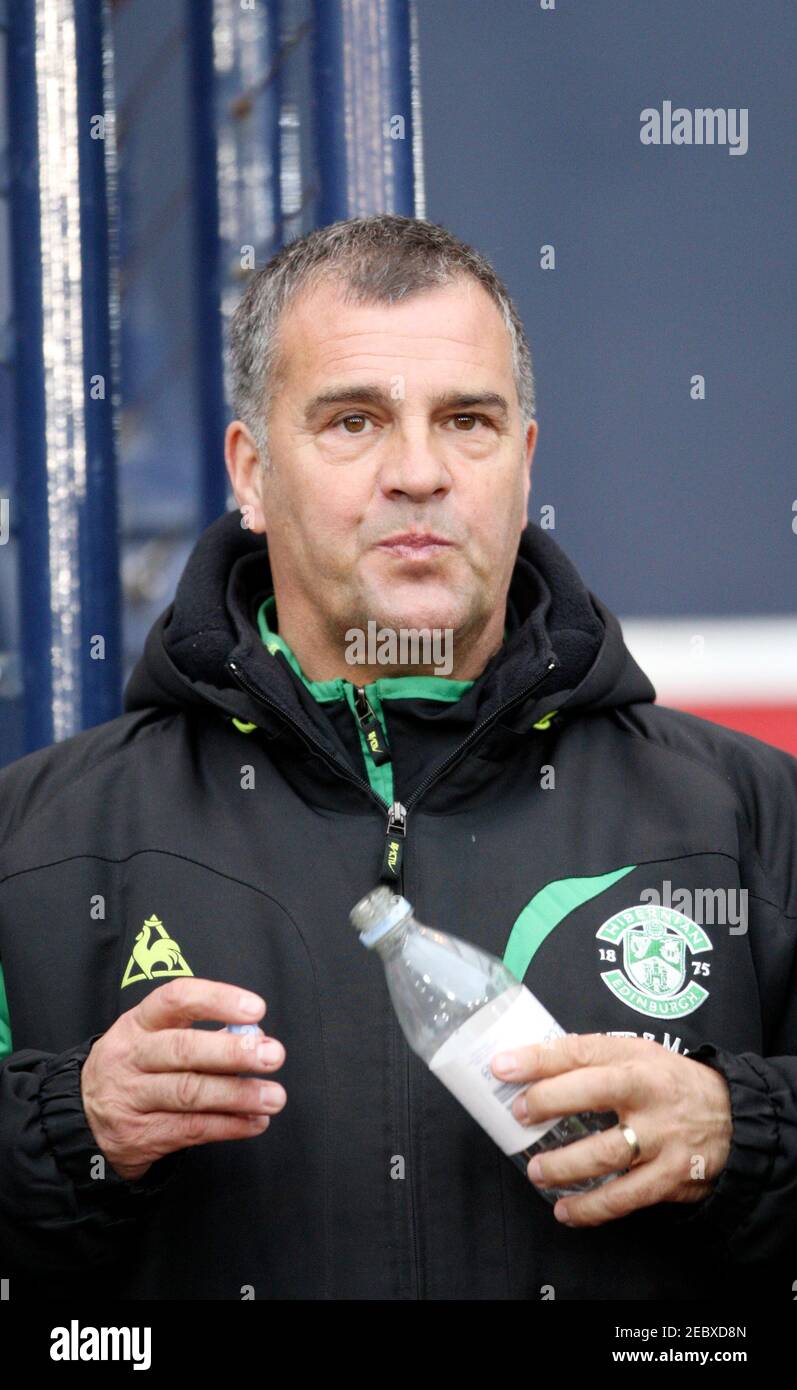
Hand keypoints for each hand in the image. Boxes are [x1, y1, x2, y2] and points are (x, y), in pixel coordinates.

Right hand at [80, 978, 286, 1181]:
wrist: (82, 1117)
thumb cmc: (135, 1067)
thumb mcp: (150, 1037)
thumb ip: (198, 1033)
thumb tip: (254, 1036)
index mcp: (138, 1023)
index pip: (176, 1000)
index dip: (217, 1000)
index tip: (256, 1009)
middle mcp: (131, 1057)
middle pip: (183, 1050)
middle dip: (232, 1053)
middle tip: (272, 1054)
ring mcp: (132, 1098)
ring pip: (189, 1094)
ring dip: (239, 1095)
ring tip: (273, 1096)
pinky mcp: (140, 1135)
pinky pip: (191, 1130)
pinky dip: (229, 1126)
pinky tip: (255, 1121)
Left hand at [491, 1034, 731, 1226]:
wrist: (734, 1118)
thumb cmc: (671, 1084)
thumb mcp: (639, 1056)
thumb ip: (594, 1061)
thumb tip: (532, 1067)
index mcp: (634, 1058)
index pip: (580, 1050)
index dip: (538, 1058)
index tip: (502, 1066)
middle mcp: (648, 1094)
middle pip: (592, 1093)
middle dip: (548, 1103)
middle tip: (519, 1115)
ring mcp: (661, 1138)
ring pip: (605, 1153)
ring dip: (563, 1165)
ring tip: (536, 1171)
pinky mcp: (670, 1176)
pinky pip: (625, 1197)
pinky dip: (592, 1207)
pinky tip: (567, 1210)